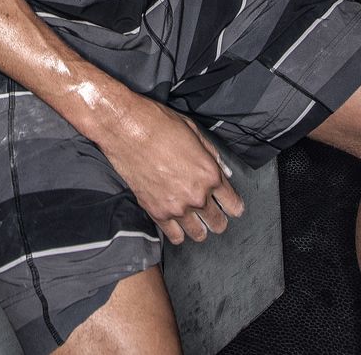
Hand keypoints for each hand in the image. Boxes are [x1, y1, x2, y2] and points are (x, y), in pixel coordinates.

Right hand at [91, 92, 243, 243]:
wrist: (126, 128)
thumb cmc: (158, 125)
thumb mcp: (194, 132)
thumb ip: (212, 155)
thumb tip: (225, 171)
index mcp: (210, 174)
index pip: (234, 205)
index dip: (233, 205)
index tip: (229, 205)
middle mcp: (197, 196)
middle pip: (218, 223)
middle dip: (218, 218)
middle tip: (211, 212)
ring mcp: (176, 207)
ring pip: (199, 234)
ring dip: (199, 228)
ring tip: (194, 220)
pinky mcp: (156, 212)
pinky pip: (175, 236)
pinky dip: (177, 232)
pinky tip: (175, 222)